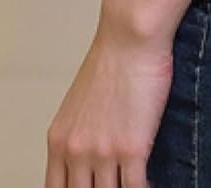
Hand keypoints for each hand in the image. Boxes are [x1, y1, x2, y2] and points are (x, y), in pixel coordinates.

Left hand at [45, 25, 172, 187]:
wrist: (130, 37)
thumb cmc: (111, 61)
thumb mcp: (79, 104)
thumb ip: (78, 136)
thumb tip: (87, 160)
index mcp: (59, 141)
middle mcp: (77, 151)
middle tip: (112, 185)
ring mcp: (103, 153)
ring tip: (131, 183)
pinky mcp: (132, 149)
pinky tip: (151, 183)